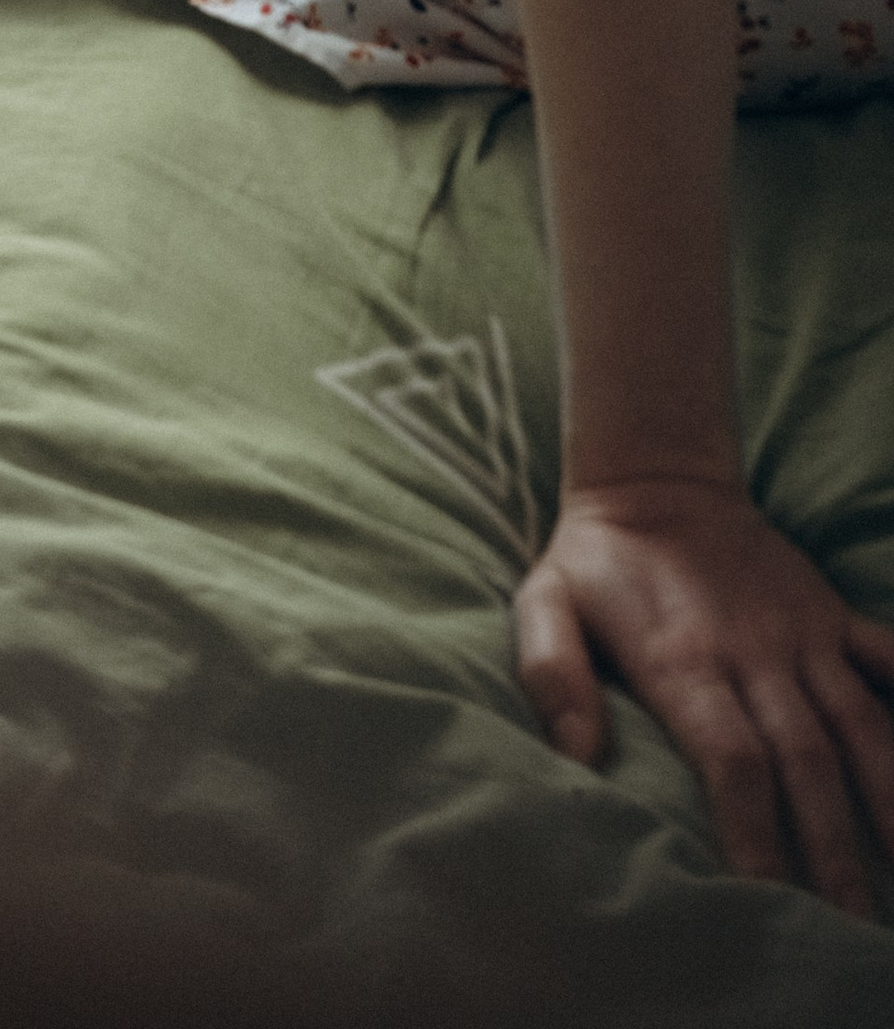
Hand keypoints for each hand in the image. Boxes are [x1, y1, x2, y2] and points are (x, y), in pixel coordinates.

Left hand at [516, 478, 893, 913]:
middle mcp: (754, 653)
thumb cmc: (596, 559)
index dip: (755, 833)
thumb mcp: (544, 598)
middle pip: (807, 764)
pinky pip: (885, 658)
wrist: (656, 476)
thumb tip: (576, 753)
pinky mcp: (830, 615)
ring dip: (888, 801)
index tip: (768, 899)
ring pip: (861, 726)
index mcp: (684, 660)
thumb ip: (550, 670)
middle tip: (854, 927)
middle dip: (834, 850)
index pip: (733, 762)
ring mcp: (802, 634)